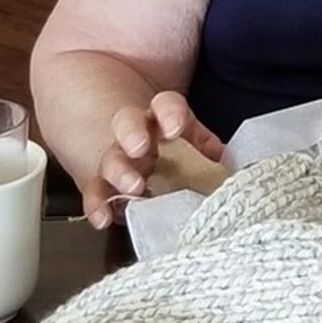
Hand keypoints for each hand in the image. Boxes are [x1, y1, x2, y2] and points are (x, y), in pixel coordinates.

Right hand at [82, 91, 224, 227]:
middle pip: (128, 124)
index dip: (170, 113)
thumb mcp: (192, 140)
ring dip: (119, 172)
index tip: (175, 128)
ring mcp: (118, 159)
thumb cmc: (174, 148)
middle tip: (139, 150)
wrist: (136, 150)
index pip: (165, 104)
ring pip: (112, 159)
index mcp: (161, 117)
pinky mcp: (104, 185)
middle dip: (133, 134)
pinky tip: (102, 218)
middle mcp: (136, 134)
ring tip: (132, 188)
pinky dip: (98, 205)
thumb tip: (224, 157)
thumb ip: (205, 144)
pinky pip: (97, 192)